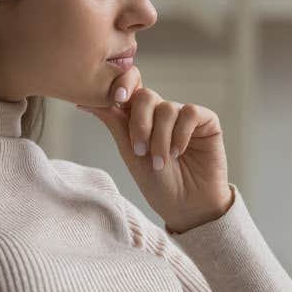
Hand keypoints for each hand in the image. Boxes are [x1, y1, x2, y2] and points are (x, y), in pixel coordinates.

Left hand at [75, 65, 232, 232]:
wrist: (187, 206)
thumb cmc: (158, 183)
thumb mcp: (130, 153)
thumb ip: (114, 122)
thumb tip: (84, 101)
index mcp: (141, 117)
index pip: (131, 87)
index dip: (123, 84)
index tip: (116, 99)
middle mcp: (162, 113)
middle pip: (146, 96)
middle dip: (139, 123)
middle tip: (139, 150)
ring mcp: (184, 116)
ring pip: (167, 108)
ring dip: (160, 139)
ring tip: (161, 163)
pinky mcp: (207, 122)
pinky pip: (190, 113)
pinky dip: (181, 134)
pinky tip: (179, 152)